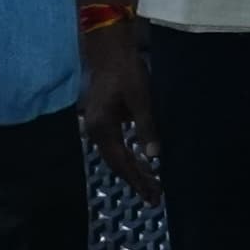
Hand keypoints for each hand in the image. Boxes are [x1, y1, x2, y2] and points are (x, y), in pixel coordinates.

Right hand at [79, 14, 161, 197]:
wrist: (109, 51)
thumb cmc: (126, 71)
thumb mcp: (141, 98)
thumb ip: (146, 127)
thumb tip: (154, 156)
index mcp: (103, 127)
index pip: (122, 162)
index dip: (138, 179)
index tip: (153, 195)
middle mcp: (95, 131)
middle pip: (116, 164)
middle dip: (136, 181)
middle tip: (155, 198)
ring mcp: (95, 126)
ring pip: (115, 157)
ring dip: (132, 171)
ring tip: (150, 186)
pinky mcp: (101, 121)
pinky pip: (114, 147)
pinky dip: (128, 159)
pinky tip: (140, 165)